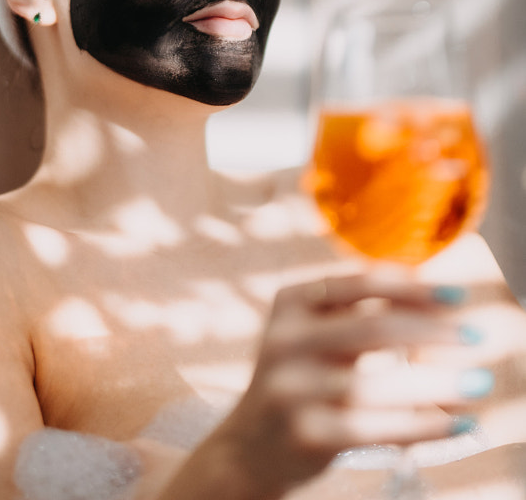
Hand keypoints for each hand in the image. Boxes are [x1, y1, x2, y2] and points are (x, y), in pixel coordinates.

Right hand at [213, 270, 488, 498]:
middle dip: (433, 331)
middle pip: (372, 329)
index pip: (358, 284)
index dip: (411, 287)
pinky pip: (378, 427)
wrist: (251, 445)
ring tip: (478, 381)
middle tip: (477, 335)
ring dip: (438, 383)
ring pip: (379, 383)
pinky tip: (457, 421)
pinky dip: (424, 424)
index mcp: (290, 302)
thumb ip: (358, 313)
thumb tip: (434, 300)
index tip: (458, 294)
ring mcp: (292, 389)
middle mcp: (284, 340)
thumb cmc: (302, 378)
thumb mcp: (315, 333)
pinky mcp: (308, 433)